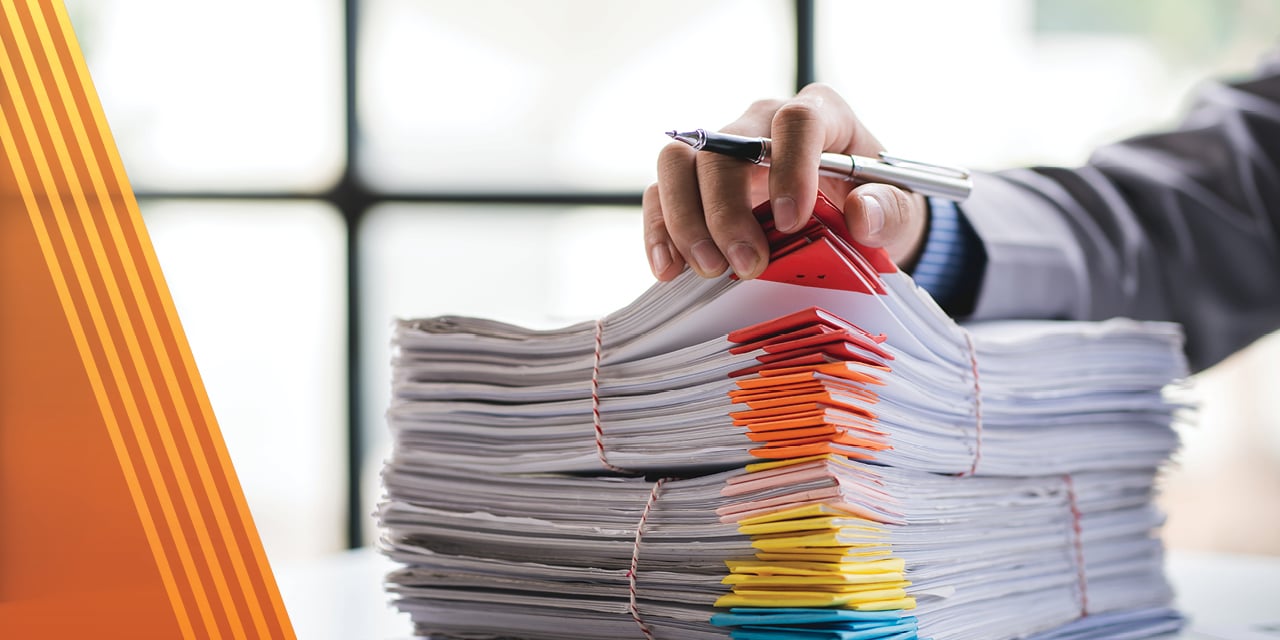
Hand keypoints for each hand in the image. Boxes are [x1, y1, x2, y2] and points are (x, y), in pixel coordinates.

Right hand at [642, 83, 928, 280]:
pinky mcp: (694, 183)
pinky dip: (660, 232)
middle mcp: (762, 122)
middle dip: (728, 211)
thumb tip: (862, 215)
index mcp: (820, 115)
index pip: (795, 122)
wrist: (848, 219)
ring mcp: (722, 151)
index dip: (790, 168)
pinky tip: (669, 270)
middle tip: (746, 265)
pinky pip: (661, 195)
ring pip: (679, 163)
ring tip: (709, 269)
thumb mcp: (899, 210)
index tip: (792, 222)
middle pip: (724, 147)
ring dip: (687, 220)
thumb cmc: (872, 204)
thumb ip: (888, 210)